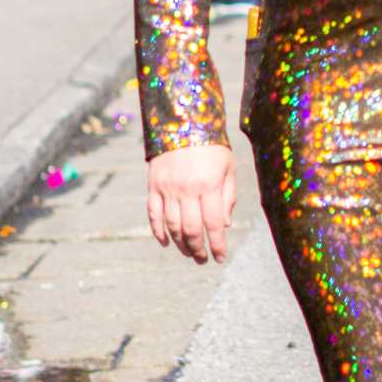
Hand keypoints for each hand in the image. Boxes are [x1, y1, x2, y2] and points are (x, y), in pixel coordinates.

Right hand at [147, 143, 235, 264]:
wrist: (183, 121)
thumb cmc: (212, 146)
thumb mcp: (227, 168)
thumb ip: (227, 196)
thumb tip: (224, 226)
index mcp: (208, 185)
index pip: (213, 224)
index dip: (217, 245)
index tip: (220, 258)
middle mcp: (187, 189)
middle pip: (191, 229)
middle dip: (198, 249)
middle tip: (202, 260)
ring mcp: (168, 188)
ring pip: (172, 225)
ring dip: (181, 244)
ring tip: (189, 253)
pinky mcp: (153, 185)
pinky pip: (153, 214)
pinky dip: (158, 231)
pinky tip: (166, 243)